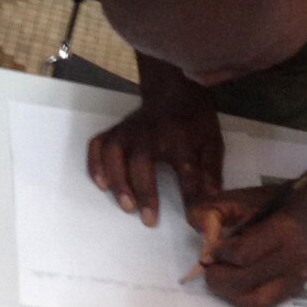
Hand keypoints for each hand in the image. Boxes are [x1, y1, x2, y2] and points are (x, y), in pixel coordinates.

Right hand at [87, 98, 223, 226]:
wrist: (174, 87)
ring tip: (126, 205)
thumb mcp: (211, 141)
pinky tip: (101, 183)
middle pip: (142, 162)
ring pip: (115, 153)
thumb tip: (212, 200)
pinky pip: (98, 145)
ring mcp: (130, 130)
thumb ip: (211, 171)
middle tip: (148, 219)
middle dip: (145, 192)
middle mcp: (151, 133)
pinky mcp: (116, 130)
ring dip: (117, 180)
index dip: (190, 197)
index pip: (187, 171)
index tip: (191, 220)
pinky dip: (95, 164)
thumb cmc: (194, 119)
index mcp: (180, 137)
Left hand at [186, 188, 306, 306]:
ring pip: (253, 302)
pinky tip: (234, 285)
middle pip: (243, 281)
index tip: (210, 249)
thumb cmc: (270, 204)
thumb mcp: (238, 198)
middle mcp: (293, 259)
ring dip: (227, 293)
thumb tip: (203, 248)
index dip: (218, 254)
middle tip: (210, 266)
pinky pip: (261, 306)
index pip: (241, 254)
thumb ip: (212, 213)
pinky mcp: (294, 291)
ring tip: (221, 276)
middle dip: (217, 276)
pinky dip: (241, 299)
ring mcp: (295, 279)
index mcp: (282, 231)